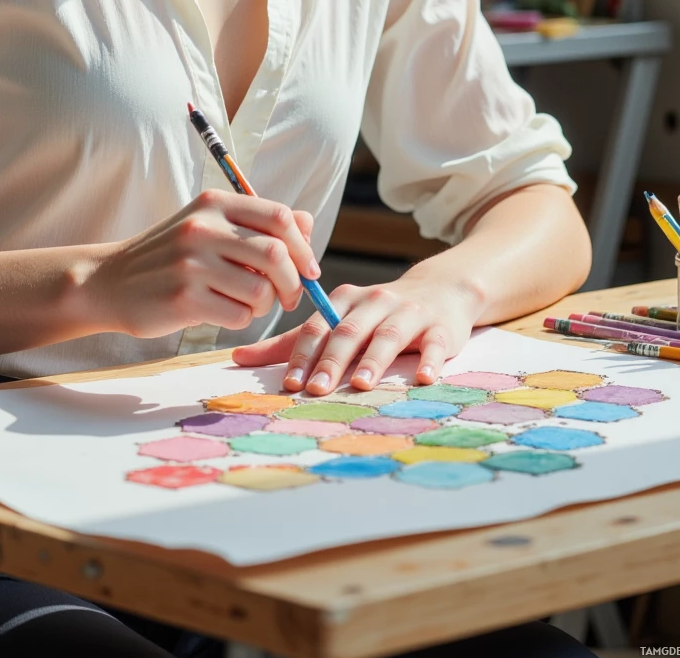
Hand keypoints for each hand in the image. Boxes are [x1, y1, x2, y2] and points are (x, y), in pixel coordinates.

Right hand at [92, 189, 316, 339]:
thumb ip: (256, 223)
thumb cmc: (170, 256)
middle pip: (277, 255)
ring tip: (247, 304)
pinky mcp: (183, 299)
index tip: (308, 269)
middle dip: (294, 282)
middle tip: (290, 297)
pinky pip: (239, 316)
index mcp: (214, 204)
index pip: (280, 217)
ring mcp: (191, 264)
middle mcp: (203, 228)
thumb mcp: (208, 225)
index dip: (303, 246)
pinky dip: (241, 319)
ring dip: (265, 305)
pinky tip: (223, 312)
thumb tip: (308, 224)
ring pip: (261, 291)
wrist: (109, 281)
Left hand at [231, 267, 482, 392]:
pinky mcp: (440, 328)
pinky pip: (434, 343)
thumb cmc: (378, 313)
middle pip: (348, 331)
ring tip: (361, 386)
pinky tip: (423, 378)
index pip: (318, 326)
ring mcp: (408, 313)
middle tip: (316, 390)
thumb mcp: (338, 319)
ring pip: (387, 336)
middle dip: (331, 361)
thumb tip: (238, 357)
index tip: (289, 384)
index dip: (302, 354)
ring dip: (373, 361)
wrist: (441, 290)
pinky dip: (429, 360)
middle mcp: (374, 302)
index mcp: (345, 301)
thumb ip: (292, 341)